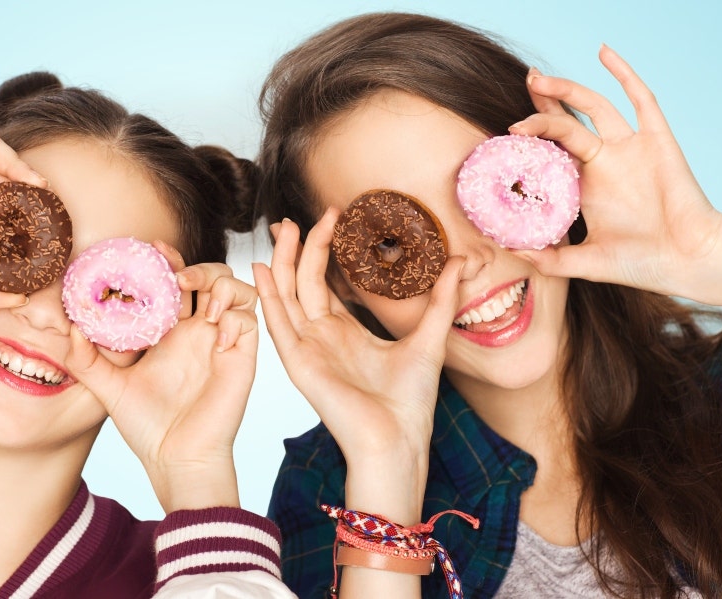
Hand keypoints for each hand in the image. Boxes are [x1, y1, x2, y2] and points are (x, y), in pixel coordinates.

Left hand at [64, 244, 258, 512]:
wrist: (174, 459)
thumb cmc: (145, 427)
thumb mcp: (108, 388)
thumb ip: (87, 360)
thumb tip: (71, 328)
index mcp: (170, 331)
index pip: (176, 281)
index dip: (169, 259)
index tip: (153, 249)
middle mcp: (198, 331)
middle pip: (211, 276)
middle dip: (198, 266)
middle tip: (178, 279)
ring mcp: (221, 342)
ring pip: (237, 289)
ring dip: (222, 285)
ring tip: (202, 305)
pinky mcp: (241, 358)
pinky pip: (249, 320)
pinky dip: (236, 317)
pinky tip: (216, 333)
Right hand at [253, 213, 464, 522]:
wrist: (397, 439)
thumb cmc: (410, 401)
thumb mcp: (430, 338)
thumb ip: (441, 299)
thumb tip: (459, 260)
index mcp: (345, 333)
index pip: (325, 283)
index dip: (326, 250)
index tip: (335, 216)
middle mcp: (321, 338)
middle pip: (302, 282)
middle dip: (301, 247)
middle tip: (303, 214)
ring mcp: (307, 349)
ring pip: (287, 295)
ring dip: (283, 260)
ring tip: (284, 227)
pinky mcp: (298, 362)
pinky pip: (277, 322)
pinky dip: (268, 294)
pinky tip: (263, 267)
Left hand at [509, 46, 721, 299]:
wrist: (689, 261)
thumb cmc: (642, 263)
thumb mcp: (586, 263)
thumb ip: (550, 260)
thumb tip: (512, 251)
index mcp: (586, 185)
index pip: (552, 150)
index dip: (532, 136)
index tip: (507, 131)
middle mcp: (605, 161)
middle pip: (568, 121)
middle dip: (545, 102)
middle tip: (525, 84)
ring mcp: (630, 149)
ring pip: (594, 107)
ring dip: (566, 90)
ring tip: (537, 79)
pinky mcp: (657, 140)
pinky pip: (641, 100)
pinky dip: (624, 74)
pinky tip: (603, 53)